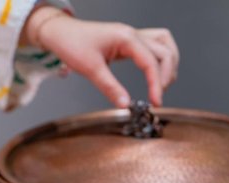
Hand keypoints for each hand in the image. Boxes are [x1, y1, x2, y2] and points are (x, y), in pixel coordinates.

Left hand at [25, 8, 178, 107]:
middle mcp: (133, 34)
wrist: (59, 33)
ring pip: (164, 44)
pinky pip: (154, 45)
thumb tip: (125, 104)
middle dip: (166, 75)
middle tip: (158, 96)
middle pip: (165, 52)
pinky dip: (159, 58)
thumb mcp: (91, 69)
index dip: (157, 84)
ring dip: (168, 63)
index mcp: (126, 38)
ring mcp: (132, 36)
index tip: (156, 102)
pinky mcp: (128, 41)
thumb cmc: (72, 44)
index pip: (152, 62)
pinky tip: (154, 73)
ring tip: (162, 84)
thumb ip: (110, 88)